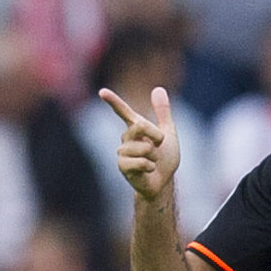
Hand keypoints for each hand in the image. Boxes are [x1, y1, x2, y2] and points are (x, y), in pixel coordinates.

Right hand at [99, 85, 179, 200]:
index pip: (123, 111)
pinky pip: (141, 161)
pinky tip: (148, 170)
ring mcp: (123, 152)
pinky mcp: (123, 166)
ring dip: (154, 156)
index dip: (113, 101)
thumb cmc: (165, 159)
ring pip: (143, 147)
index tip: (102, 92)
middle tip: (159, 146)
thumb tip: (158, 88)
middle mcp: (126, 138)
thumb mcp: (169, 133)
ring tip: (153, 162)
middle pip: (140, 126)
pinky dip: (150, 166)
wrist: (164, 182)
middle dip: (156, 135)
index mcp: (136, 128)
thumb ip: (163, 112)